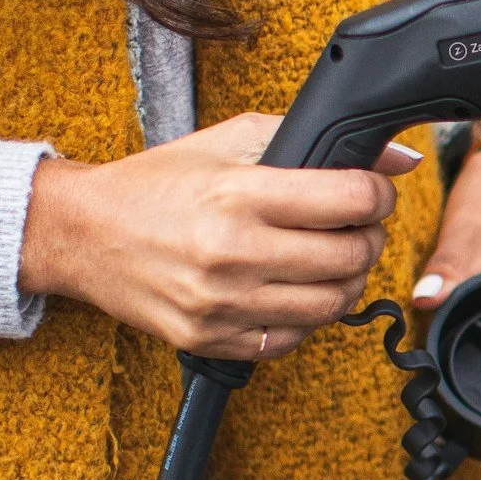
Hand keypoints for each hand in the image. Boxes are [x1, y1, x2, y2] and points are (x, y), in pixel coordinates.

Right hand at [19, 112, 418, 359]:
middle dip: (369, 239)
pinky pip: (291, 340)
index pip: (350, 201)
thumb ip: (311, 140)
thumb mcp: (230, 142)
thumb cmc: (159, 183)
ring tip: (332, 259)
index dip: (378, 195)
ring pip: (331, 306)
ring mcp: (221, 304)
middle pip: (350, 258)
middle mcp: (231, 253)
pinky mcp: (210, 339)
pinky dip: (307, 316)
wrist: (83, 233)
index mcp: (238, 195)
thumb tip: (397, 158)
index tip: (374, 193)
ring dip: (347, 281)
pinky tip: (295, 290)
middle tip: (359, 228)